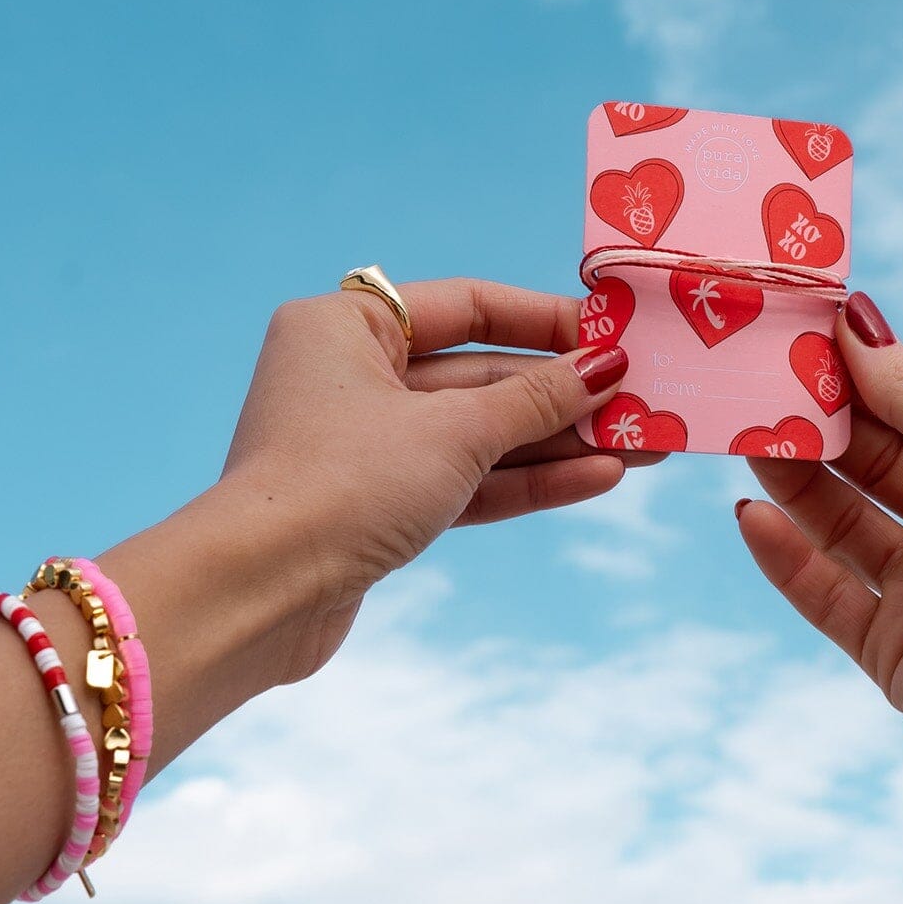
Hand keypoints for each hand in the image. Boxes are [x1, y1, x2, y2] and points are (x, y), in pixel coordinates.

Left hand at [218, 277, 635, 679]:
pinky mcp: (378, 507)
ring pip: (481, 434)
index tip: (614, 336)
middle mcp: (352, 376)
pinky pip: (466, 480)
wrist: (258, 597)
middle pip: (482, 375)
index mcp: (347, 326)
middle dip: (565, 395)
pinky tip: (597, 477)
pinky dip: (525, 481)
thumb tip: (606, 365)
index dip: (547, 321)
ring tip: (642, 444)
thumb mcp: (457, 431)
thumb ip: (537, 398)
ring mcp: (365, 445)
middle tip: (644, 401)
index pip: (469, 306)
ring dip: (559, 442)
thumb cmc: (344, 483)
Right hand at [736, 291, 902, 809]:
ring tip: (746, 439)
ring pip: (844, 522)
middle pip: (875, 458)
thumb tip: (855, 325)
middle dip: (823, 422)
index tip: (811, 338)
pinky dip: (788, 557)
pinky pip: (827, 593)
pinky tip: (753, 516)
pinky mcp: (893, 646)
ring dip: (797, 481)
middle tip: (759, 385)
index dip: (873, 369)